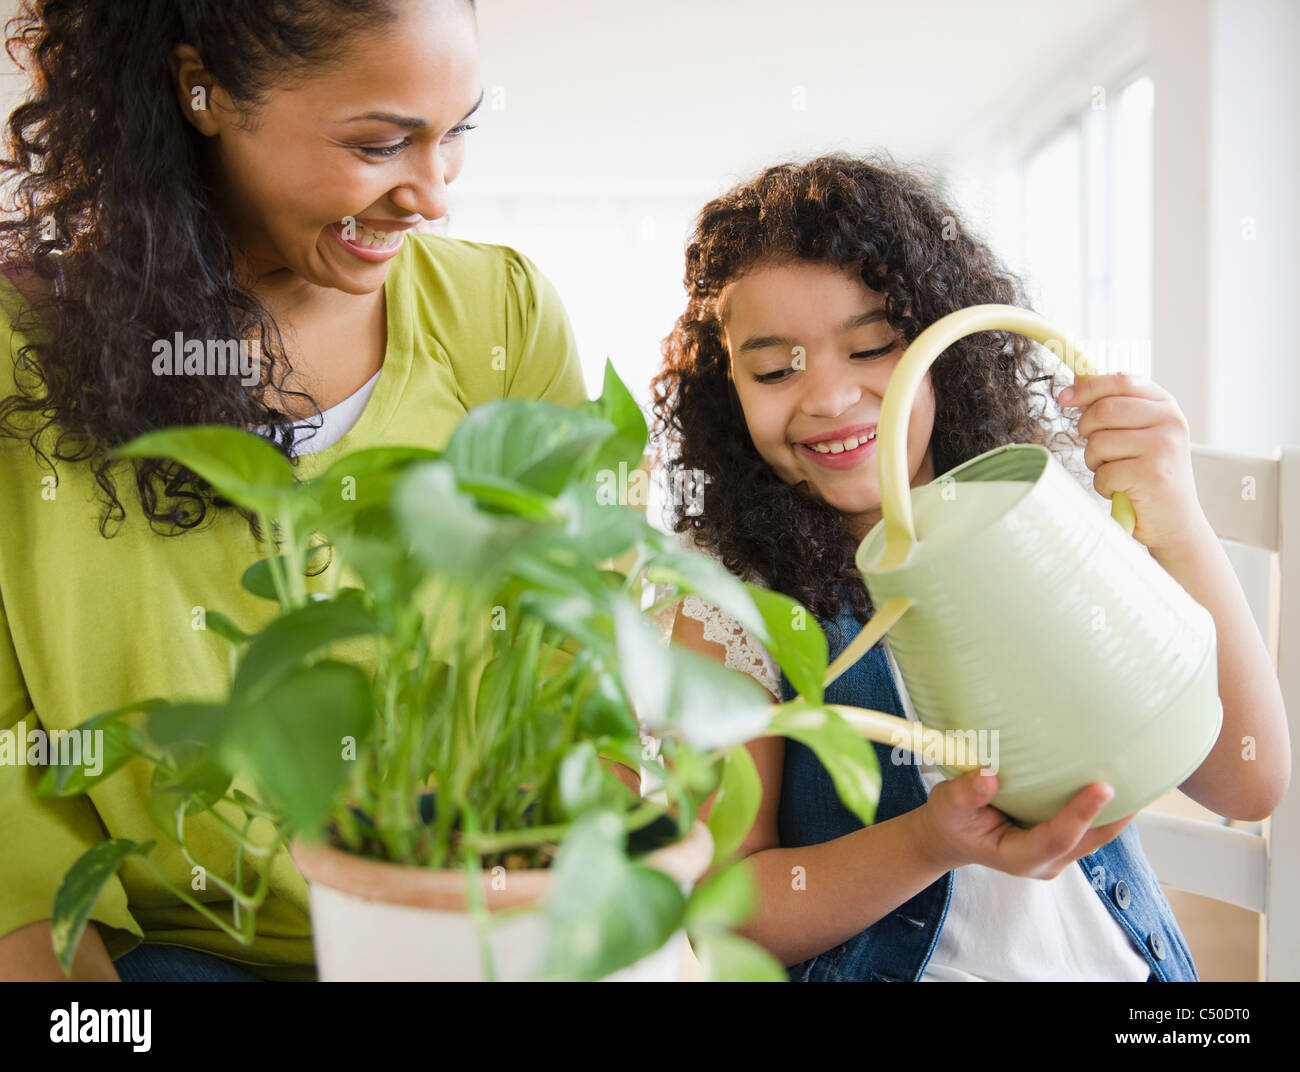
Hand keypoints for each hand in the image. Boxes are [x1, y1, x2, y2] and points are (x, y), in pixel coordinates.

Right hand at [914, 771, 1135, 877]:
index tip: (1103, 786)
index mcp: (1019, 857)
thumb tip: (989, 777)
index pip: (1057, 837)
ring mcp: (1057, 853)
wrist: (952, 837)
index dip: (1081, 813)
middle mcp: (1046, 860)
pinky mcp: (1062, 840)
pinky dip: (1106, 805)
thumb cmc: (951, 821)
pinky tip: (1115, 777)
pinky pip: (1092, 826)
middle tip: (1141, 776)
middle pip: (1092, 839)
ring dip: (1118, 809)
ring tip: (1139, 773)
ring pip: (1098, 834)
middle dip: (1117, 813)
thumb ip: (966, 795)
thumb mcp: (948, 807)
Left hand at [1058, 372, 1209, 556]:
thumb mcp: (1139, 434)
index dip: (1088, 387)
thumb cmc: (1148, 476)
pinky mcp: (1152, 474)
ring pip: (1098, 442)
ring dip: (1095, 462)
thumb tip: (1076, 383)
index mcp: (1166, 406)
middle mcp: (1170, 422)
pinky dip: (1103, 485)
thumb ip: (1115, 408)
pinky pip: (1103, 473)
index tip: (1065, 398)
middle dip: (1087, 431)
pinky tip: (1123, 490)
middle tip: (1098, 451)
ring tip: (1116, 472)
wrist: (1175, 521)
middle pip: (1104, 410)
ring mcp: (1163, 447)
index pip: (1121, 381)